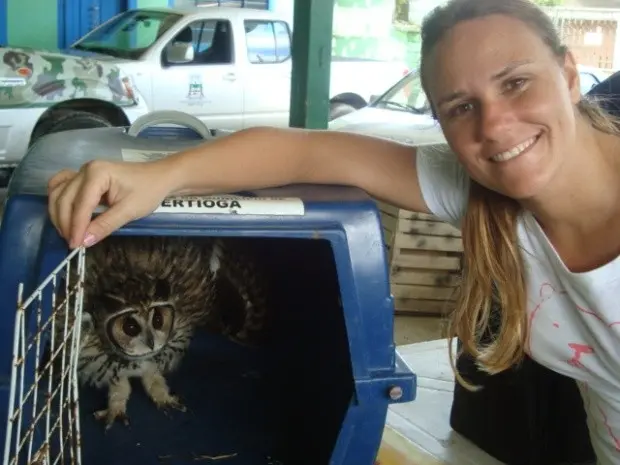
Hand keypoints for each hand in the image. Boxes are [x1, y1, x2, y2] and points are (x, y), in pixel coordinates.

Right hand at [47, 159, 175, 248]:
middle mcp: (85, 169)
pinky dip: (58, 200)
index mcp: (98, 174)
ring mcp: (82, 171)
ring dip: (58, 214)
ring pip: (58, 193)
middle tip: (72, 243)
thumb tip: (84, 241)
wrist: (159, 177)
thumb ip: (105, 225)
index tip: (75, 245)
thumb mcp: (129, 211)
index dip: (76, 227)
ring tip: (67, 233)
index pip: (81, 204)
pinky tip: (61, 214)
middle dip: (65, 223)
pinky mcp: (83, 176)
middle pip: (64, 199)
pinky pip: (61, 186)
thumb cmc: (148, 191)